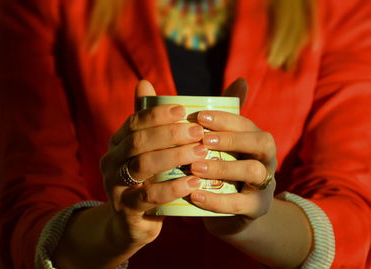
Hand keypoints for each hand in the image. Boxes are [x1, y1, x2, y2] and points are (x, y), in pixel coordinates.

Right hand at [100, 80, 205, 249]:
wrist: (131, 223)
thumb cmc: (149, 180)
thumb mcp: (151, 153)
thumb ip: (153, 121)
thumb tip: (145, 80)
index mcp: (119, 142)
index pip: (135, 121)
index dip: (158, 114)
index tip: (184, 110)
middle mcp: (112, 160)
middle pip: (138, 141)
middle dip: (169, 134)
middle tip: (198, 132)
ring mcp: (115, 185)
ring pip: (141, 165)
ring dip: (173, 156)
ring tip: (201, 153)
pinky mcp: (125, 209)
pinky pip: (148, 196)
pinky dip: (172, 188)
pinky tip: (193, 182)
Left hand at [189, 79, 276, 236]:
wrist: (229, 209)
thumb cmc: (223, 169)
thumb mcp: (220, 144)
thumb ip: (221, 116)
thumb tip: (237, 79)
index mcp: (256, 139)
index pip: (248, 123)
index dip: (226, 118)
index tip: (199, 116)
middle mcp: (266, 158)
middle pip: (262, 142)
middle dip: (232, 138)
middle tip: (202, 139)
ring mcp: (264, 184)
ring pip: (254, 171)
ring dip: (224, 167)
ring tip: (194, 167)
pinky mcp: (257, 208)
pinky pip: (241, 203)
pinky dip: (217, 200)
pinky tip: (194, 195)